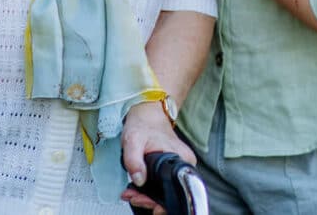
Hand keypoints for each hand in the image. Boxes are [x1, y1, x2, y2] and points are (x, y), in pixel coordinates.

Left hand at [119, 100, 193, 214]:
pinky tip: (137, 191)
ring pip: (167, 192)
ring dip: (148, 197)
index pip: (177, 191)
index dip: (161, 202)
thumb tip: (139, 180)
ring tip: (132, 194)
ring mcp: (179, 167)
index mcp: (182, 160)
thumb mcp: (133, 140)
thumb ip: (134, 160)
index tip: (145, 202)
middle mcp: (185, 166)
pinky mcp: (172, 169)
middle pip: (171, 195)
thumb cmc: (143, 124)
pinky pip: (163, 186)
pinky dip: (150, 191)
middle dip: (150, 201)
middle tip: (133, 197)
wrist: (147, 113)